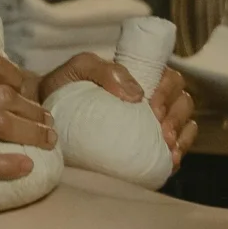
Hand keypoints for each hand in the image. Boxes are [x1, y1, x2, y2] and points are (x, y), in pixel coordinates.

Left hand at [36, 55, 198, 167]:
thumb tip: (137, 94)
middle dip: (177, 117)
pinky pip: (175, 151)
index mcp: (142, 78)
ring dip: (182, 137)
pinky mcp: (148, 150)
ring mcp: (151, 126)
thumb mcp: (81, 67)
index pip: (171, 79)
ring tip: (167, 148)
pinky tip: (170, 161)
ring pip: (184, 126)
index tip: (154, 106)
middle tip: (161, 131)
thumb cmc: (64, 86)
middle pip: (182, 103)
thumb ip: (105, 69)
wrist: (42, 114)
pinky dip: (178, 154)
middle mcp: (152, 101)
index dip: (170, 91)